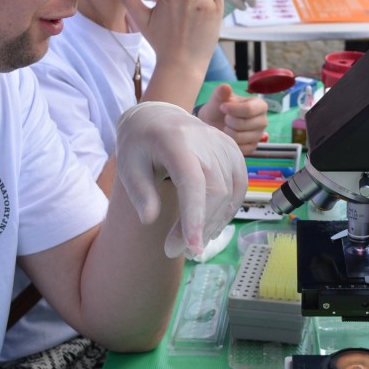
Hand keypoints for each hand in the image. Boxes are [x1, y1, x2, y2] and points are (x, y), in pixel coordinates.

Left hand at [115, 101, 246, 256]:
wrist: (157, 117)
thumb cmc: (139, 145)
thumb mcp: (128, 166)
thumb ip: (140, 193)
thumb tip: (149, 220)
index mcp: (175, 141)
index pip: (192, 182)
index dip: (194, 216)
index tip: (191, 248)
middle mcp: (204, 140)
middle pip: (215, 190)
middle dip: (201, 226)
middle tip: (180, 250)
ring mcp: (222, 143)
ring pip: (230, 191)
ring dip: (216, 222)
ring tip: (195, 241)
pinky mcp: (232, 149)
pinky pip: (239, 183)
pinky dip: (231, 208)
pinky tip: (215, 224)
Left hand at [197, 83, 269, 154]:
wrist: (215, 123)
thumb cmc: (220, 108)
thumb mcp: (218, 98)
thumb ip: (221, 92)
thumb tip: (225, 87)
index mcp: (260, 105)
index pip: (249, 109)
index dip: (233, 109)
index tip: (222, 107)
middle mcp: (263, 121)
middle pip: (243, 124)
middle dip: (228, 121)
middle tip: (226, 118)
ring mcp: (259, 135)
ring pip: (239, 137)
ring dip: (227, 132)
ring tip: (226, 127)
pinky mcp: (253, 147)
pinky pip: (240, 148)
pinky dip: (230, 142)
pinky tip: (229, 136)